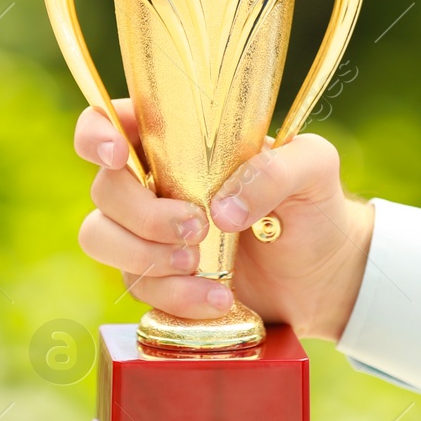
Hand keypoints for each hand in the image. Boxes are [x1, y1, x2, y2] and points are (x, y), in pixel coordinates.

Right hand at [73, 99, 372, 341]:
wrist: (324, 274)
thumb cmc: (314, 205)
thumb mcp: (314, 168)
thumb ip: (276, 169)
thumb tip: (221, 209)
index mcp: (177, 141)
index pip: (111, 121)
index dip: (96, 134)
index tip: (117, 155)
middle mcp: (153, 183)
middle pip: (104, 189)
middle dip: (143, 214)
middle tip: (197, 228)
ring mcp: (149, 234)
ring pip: (101, 239)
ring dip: (145, 256)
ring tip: (200, 265)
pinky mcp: (158, 280)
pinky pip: (138, 287)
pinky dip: (175, 297)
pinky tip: (219, 299)